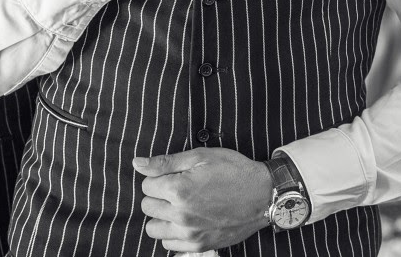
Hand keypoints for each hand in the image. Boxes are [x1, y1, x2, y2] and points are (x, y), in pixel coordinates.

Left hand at [133, 148, 272, 252]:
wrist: (263, 194)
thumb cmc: (234, 171)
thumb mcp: (201, 156)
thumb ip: (165, 162)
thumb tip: (137, 163)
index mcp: (179, 189)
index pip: (146, 185)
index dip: (159, 177)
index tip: (174, 175)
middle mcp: (181, 215)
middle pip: (147, 207)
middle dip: (158, 195)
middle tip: (177, 188)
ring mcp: (190, 233)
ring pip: (154, 229)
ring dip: (161, 216)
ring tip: (178, 206)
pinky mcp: (199, 245)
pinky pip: (169, 245)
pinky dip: (173, 233)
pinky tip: (186, 220)